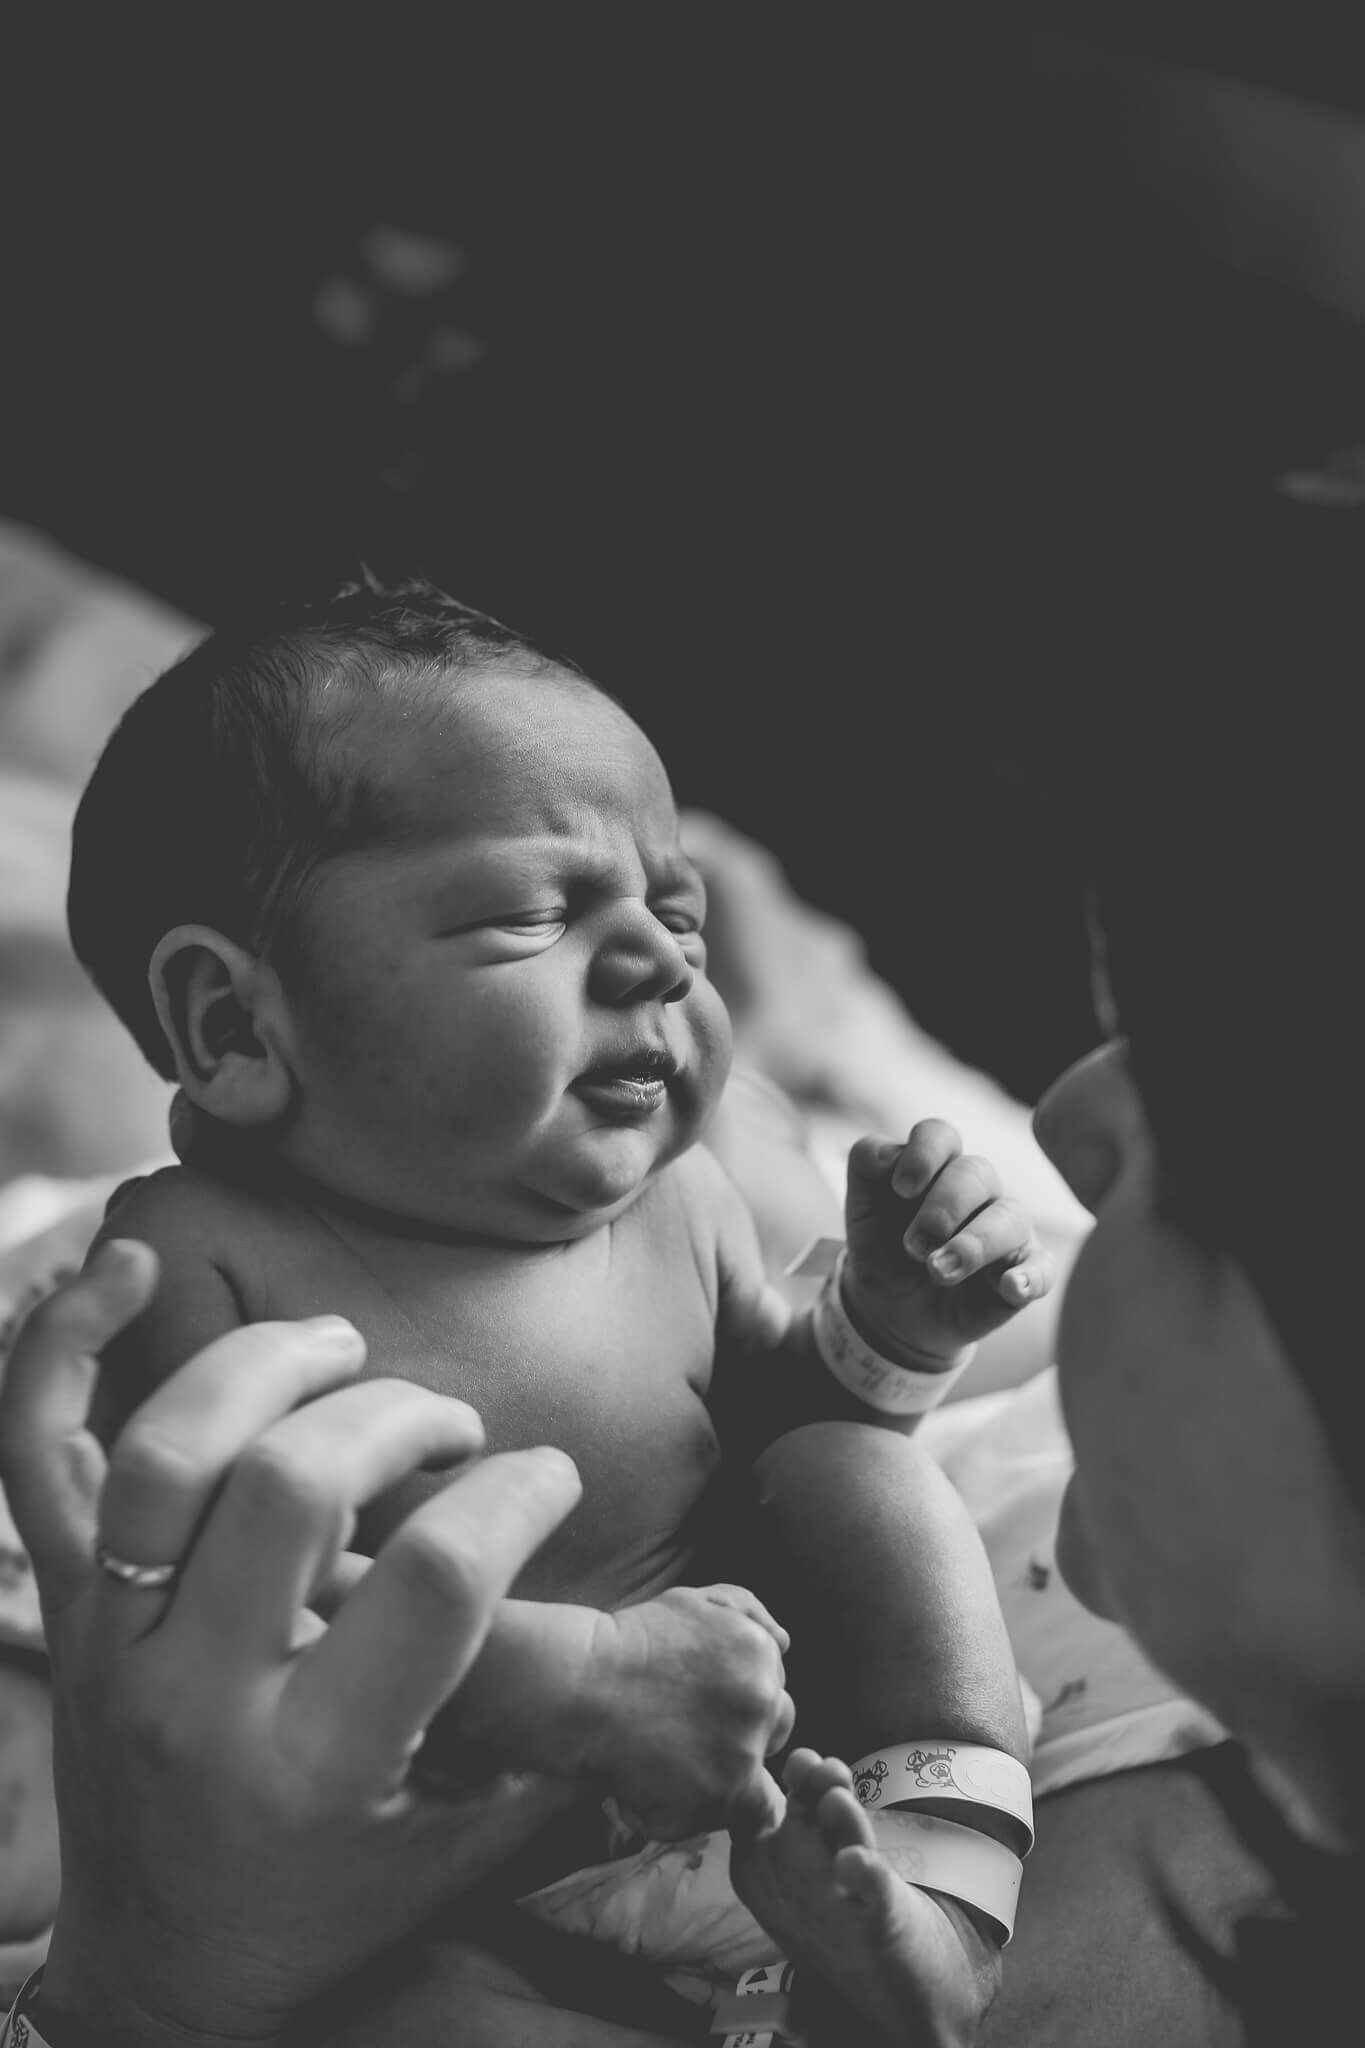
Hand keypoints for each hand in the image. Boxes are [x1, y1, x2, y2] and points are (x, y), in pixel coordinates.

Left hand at [0, 1238, 582, 2045]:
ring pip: (169, 1450)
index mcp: (319, 1766)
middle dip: (403, 1421)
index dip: (519, 1498)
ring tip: (344, 1354)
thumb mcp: (466, 1841)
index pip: (437, 1581)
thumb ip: (559, 1728)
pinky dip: (62, 1344)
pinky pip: (37, 1452)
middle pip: (293, 1485)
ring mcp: (110, 1640)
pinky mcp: (62, 1603)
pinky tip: (126, 1263)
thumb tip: (698, 1628)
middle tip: (456, 1433)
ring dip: (270, 1366)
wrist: (161, 1971)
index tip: (549, 1480)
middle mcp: (197, 1697)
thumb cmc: (335, 1898)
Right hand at [581, 1583, 794, 1840]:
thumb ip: (747, 1612)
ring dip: (715, 1781)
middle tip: (684, 1737)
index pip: (774, 1695)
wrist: (582, 1686)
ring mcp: (745, 1752)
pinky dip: (688, 1812)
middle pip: (770, 1737)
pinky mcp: (721, 1797)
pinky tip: (651, 1786)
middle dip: (737, 1741)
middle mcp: (764, 1701)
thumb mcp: (693, 1602)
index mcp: (761, 1654)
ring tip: (664, 1763)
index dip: (737, 1708)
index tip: (698, 1710)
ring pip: (747, 1782)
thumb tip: (787, 1642)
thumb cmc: (631, 1642)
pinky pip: (721, 1818)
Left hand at [843, 1118, 1056, 1361]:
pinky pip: (1041, 1268)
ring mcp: (1007, 1229)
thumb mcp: (862, 1208)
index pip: (940, 1136)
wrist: (892, 1308)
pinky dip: (1029, 1276)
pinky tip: (1011, 1286)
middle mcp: (980, 1189)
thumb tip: (887, 1156)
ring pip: (1010, 1217)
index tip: (900, 1189)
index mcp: (938, 1165)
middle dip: (942, 1208)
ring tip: (939, 1271)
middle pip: (976, 1173)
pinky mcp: (1025, 1271)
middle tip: (912, 1246)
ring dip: (974, 1244)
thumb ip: (866, 1165)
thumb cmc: (884, 1246)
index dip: (923, 1155)